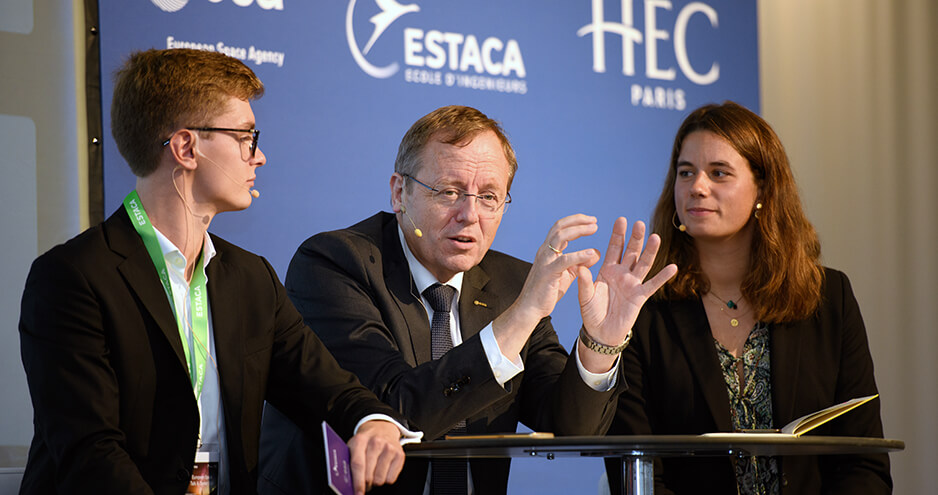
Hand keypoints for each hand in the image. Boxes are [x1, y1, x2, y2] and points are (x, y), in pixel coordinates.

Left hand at [347, 420, 404, 493]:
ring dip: (375, 482)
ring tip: (373, 473)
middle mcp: (376, 442)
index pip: (358, 465)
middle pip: (369, 475)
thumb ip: (349, 463)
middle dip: (365, 485)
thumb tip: (348, 484)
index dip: (357, 483)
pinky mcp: (400, 455)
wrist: (382, 427)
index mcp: (360, 440)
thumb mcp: (353, 446)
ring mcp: (389, 448)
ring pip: (380, 480)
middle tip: (364, 483)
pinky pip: (391, 479)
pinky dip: (385, 479)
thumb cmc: (365, 441)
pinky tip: (383, 470)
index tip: (357, 494)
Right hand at [494, 214, 601, 355]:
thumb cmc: (547, 292)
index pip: (560, 228)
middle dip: (578, 220)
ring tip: (594, 228)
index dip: (576, 221)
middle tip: (594, 220)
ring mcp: (545, 260)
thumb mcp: (567, 274)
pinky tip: (591, 252)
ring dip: (578, 230)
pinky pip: (564, 260)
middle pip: (560, 227)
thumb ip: (580, 263)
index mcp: (548, 250)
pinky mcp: (548, 273)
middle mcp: (545, 251)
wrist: (530, 309)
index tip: (591, 221)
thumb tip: (595, 253)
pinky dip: (579, 254)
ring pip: (560, 236)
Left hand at [575, 217, 676, 370]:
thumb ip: (585, 282)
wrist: (600, 332)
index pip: (614, 248)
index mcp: (607, 270)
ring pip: (643, 264)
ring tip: (656, 237)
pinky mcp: (640, 296)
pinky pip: (652, 285)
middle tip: (639, 223)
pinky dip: (662, 277)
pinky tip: (672, 267)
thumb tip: (580, 267)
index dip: (617, 235)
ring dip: (650, 252)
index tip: (621, 220)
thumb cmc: (591, 312)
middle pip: (631, 252)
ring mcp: (632, 284)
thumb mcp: (585, 296)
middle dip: (635, 238)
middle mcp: (622, 273)